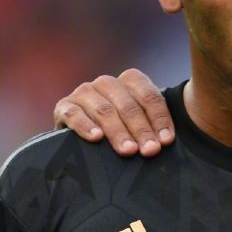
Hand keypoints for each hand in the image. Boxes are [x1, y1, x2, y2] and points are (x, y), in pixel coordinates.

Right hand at [53, 68, 173, 155]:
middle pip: (128, 105)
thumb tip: (166, 141)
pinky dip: (85, 126)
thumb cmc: (123, 131)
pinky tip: (96, 138)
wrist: (84, 136)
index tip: (166, 141)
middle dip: (141, 130)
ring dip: (118, 132)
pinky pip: (74, 114)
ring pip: (104, 110)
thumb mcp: (141, 124)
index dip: (160, 118)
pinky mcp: (64, 107)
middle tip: (150, 150)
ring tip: (128, 151)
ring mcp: (85, 93)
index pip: (149, 96)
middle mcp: (107, 83)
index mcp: (130, 81)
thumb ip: (155, 125)